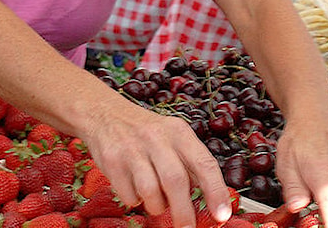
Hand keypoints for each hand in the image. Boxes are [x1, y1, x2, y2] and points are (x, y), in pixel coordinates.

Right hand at [81, 100, 231, 227]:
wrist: (105, 114)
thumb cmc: (145, 132)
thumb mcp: (172, 137)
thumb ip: (189, 164)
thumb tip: (210, 201)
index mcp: (178, 132)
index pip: (204, 162)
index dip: (215, 191)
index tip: (222, 214)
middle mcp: (156, 137)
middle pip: (175, 181)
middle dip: (184, 212)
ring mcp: (132, 148)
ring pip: (150, 192)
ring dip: (156, 206)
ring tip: (155, 200)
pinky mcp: (112, 160)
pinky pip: (128, 195)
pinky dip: (135, 200)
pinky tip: (134, 187)